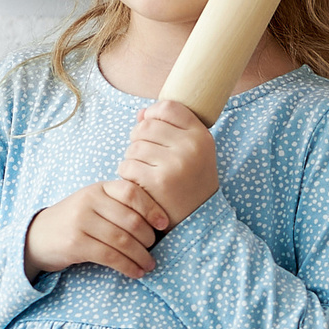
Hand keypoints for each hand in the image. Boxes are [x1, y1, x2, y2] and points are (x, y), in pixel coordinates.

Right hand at [22, 179, 171, 280]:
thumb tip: (157, 221)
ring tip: (149, 265)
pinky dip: (128, 266)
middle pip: (130, 220)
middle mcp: (89, 201)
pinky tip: (136, 272)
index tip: (164, 224)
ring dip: (141, 256)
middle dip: (148, 238)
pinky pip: (110, 256)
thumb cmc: (76, 221)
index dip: (152, 208)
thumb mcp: (94, 204)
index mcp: (98, 188)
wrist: (38, 236)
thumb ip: (119, 205)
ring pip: (122, 240)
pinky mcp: (76, 243)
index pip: (131, 193)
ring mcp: (81, 222)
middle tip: (155, 249)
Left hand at [117, 99, 218, 226]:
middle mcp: (191, 146)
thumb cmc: (191, 182)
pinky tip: (140, 183)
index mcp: (201, 135)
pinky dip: (127, 174)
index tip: (153, 130)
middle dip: (139, 139)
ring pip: (133, 146)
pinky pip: (127, 166)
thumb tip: (141, 113)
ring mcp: (175, 164)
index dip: (154, 114)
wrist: (199, 220)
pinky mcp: (158, 182)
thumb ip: (169, 128)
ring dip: (132, 159)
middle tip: (147, 157)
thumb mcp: (192, 152)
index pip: (168, 107)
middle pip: (146, 126)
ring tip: (145, 171)